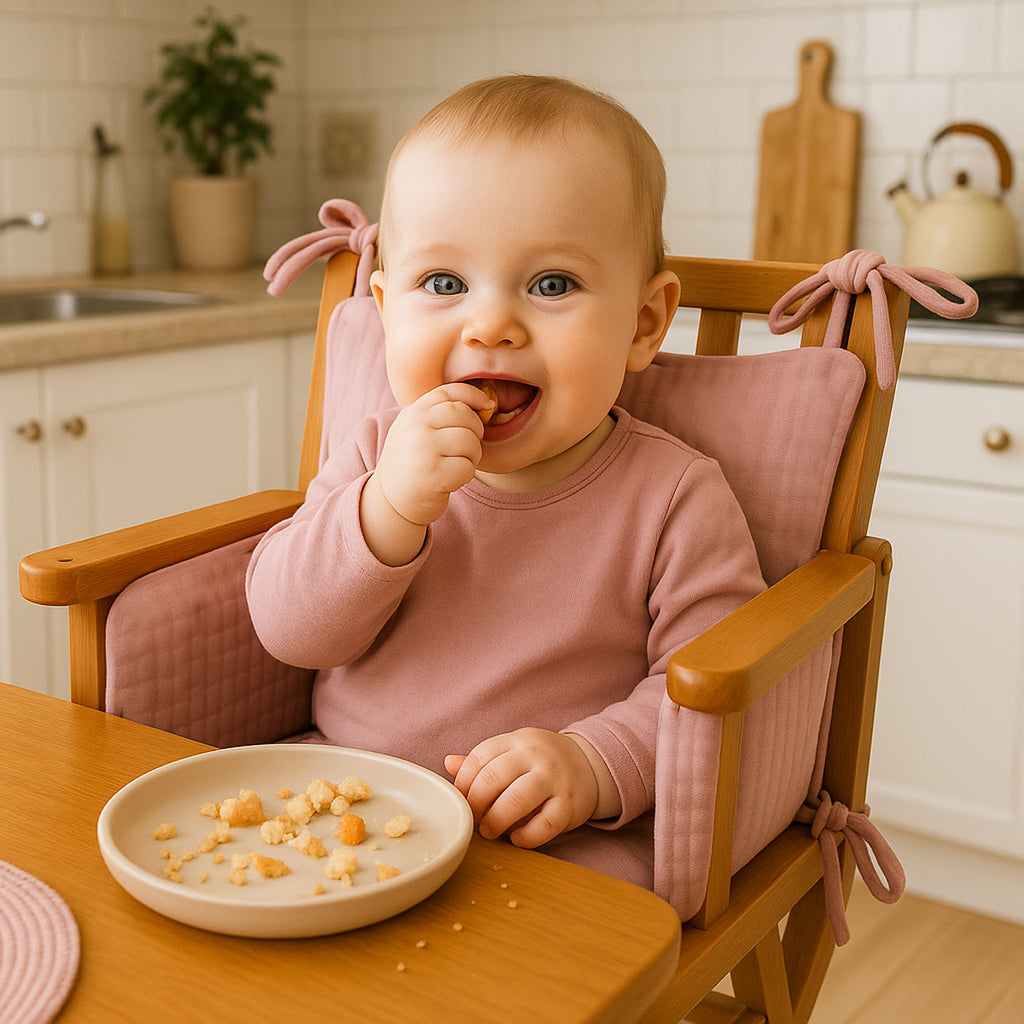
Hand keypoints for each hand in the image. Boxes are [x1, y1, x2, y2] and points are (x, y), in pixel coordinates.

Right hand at [376, 382, 493, 526]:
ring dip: (471, 457)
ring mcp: (423, 449)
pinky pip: (467, 467)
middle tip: (465, 449)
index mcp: (413, 412)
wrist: (390, 501)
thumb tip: (486, 403)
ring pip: (470, 442)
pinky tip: (450, 480)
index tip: (488, 405)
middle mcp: (416, 426)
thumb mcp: (415, 430)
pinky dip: (465, 476)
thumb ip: (439, 413)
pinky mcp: (433, 474)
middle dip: (475, 432)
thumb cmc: (412, 464)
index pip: (450, 392)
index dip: (474, 396)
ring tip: (455, 465)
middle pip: (465, 416)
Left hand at [444, 728, 603, 848]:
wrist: (588, 764)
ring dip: (496, 821)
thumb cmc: (540, 762)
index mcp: (517, 740)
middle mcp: (536, 755)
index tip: (461, 800)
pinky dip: (526, 837)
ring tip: (489, 831)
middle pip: (494, 777)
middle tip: (473, 818)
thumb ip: (483, 761)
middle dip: (476, 803)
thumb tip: (448, 763)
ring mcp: (555, 778)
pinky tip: (517, 838)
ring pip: (518, 800)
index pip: (480, 757)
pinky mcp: (570, 804)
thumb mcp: (513, 752)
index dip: (463, 782)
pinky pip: (545, 824)